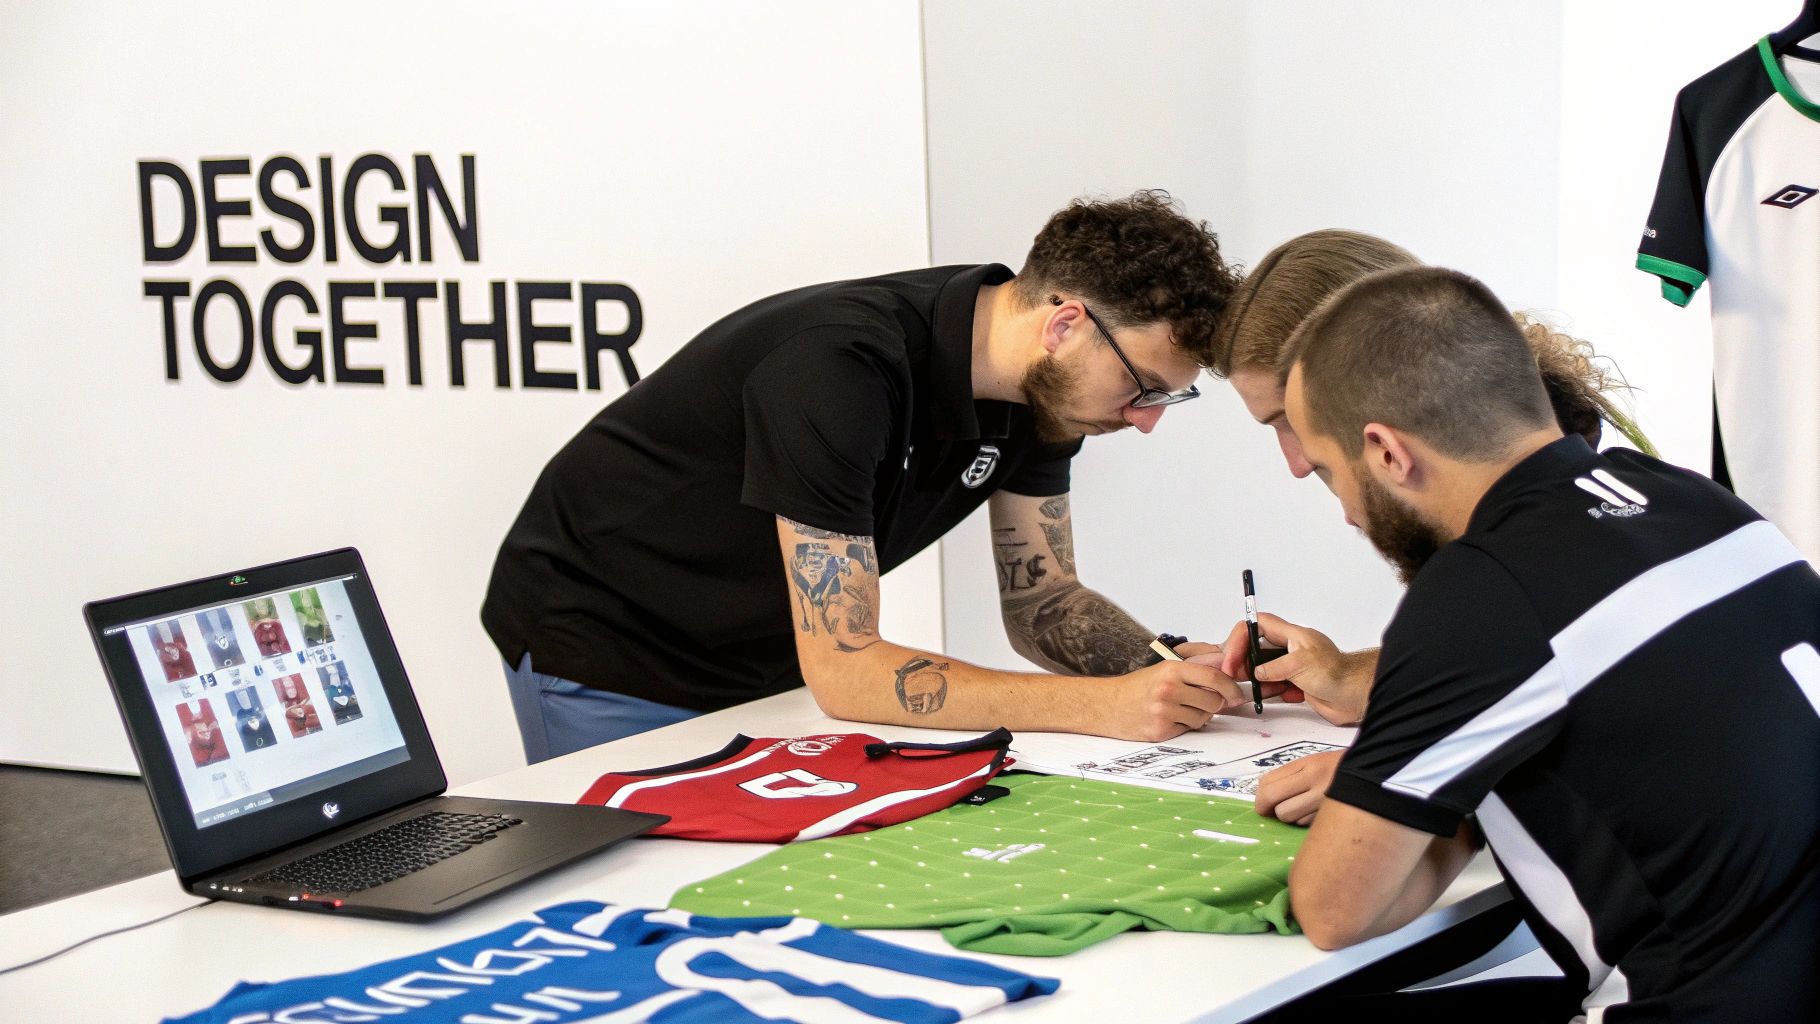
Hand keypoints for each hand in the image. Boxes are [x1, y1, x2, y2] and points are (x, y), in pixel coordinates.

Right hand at [1099, 661, 1246, 741]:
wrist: (1107, 705)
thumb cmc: (1138, 686)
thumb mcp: (1165, 666)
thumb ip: (1197, 662)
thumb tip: (1226, 662)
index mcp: (1171, 669)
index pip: (1213, 676)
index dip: (1230, 687)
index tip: (1236, 694)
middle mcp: (1167, 689)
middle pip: (1213, 700)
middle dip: (1213, 703)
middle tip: (1201, 701)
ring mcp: (1163, 711)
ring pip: (1203, 718)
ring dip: (1198, 716)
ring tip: (1180, 709)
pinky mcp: (1160, 730)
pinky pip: (1188, 730)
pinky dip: (1184, 726)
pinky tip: (1169, 719)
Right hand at [1218, 613, 1372, 725]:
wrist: (1356, 695)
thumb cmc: (1338, 673)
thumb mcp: (1300, 664)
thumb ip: (1274, 667)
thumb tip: (1258, 672)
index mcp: (1292, 636)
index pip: (1258, 625)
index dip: (1241, 636)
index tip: (1233, 655)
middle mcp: (1292, 649)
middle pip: (1258, 647)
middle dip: (1243, 660)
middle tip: (1234, 673)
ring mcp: (1295, 667)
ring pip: (1265, 668)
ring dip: (1256, 678)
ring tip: (1250, 687)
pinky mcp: (1299, 684)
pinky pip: (1277, 685)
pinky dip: (1272, 691)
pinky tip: (1275, 695)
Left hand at [1254, 750, 1343, 825]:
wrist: (1378, 772)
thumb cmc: (1340, 767)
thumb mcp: (1313, 761)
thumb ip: (1289, 774)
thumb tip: (1263, 792)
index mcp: (1308, 765)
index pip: (1268, 784)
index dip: (1260, 798)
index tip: (1263, 803)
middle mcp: (1315, 781)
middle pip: (1275, 804)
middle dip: (1269, 809)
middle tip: (1272, 811)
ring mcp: (1326, 800)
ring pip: (1290, 817)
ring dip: (1291, 816)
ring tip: (1301, 808)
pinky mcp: (1334, 815)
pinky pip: (1307, 824)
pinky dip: (1306, 821)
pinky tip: (1316, 813)